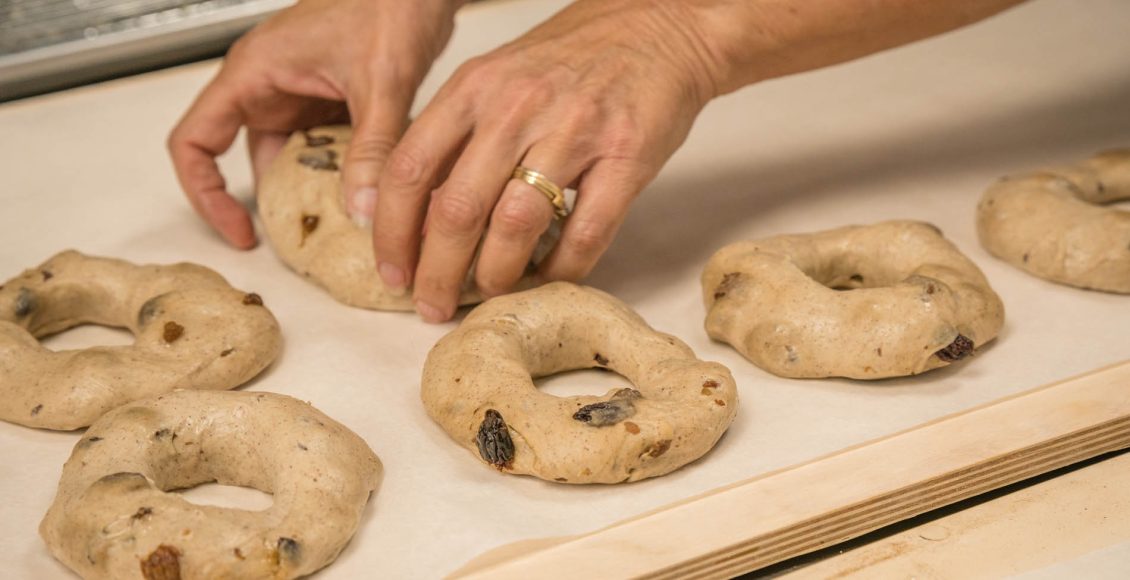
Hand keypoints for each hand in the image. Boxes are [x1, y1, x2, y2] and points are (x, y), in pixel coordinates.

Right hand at [168, 0, 462, 247]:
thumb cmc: (390, 2)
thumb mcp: (381, 83)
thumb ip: (373, 148)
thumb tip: (363, 208)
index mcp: (254, 72)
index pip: (194, 141)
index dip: (206, 193)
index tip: (237, 229)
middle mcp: (268, 84)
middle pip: (244, 160)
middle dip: (272, 204)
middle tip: (303, 239)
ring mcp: (298, 95)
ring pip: (289, 160)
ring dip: (311, 193)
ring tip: (341, 224)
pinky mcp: (327, 102)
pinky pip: (320, 151)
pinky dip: (338, 176)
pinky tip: (366, 196)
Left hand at [373, 0, 719, 321]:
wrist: (659, 26)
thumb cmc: (573, 59)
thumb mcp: (498, 77)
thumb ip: (458, 135)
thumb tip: (418, 216)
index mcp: (474, 87)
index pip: (409, 170)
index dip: (392, 233)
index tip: (392, 271)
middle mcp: (516, 107)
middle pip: (456, 209)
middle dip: (437, 272)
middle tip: (432, 305)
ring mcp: (573, 131)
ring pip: (515, 226)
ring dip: (496, 275)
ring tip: (490, 293)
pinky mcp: (625, 156)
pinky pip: (585, 232)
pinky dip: (562, 268)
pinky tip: (551, 277)